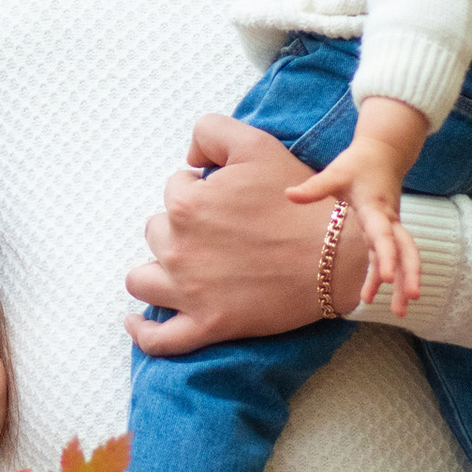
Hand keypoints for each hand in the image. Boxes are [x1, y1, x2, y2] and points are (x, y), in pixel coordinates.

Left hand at [126, 113, 371, 353]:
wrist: (335, 256)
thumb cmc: (298, 202)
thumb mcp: (256, 144)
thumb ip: (210, 132)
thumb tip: (188, 159)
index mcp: (186, 204)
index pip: (174, 189)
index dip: (201, 190)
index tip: (228, 202)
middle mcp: (178, 248)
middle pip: (156, 231)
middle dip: (180, 227)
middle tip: (219, 232)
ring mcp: (189, 292)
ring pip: (143, 280)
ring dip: (155, 269)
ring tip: (178, 267)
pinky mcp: (206, 326)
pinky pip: (158, 339)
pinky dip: (143, 331)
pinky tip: (136, 321)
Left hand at [284, 99, 429, 315]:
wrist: (384, 152)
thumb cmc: (358, 163)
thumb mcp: (336, 171)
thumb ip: (315, 186)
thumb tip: (289, 195)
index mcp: (376, 208)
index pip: (384, 236)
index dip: (387, 257)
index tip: (387, 279)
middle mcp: (389, 220)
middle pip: (406, 250)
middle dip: (409, 275)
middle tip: (411, 299)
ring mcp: (391, 226)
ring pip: (405, 256)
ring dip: (405, 282)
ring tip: (402, 312)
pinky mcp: (387, 231)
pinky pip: (391, 257)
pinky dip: (387, 276)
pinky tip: (375, 298)